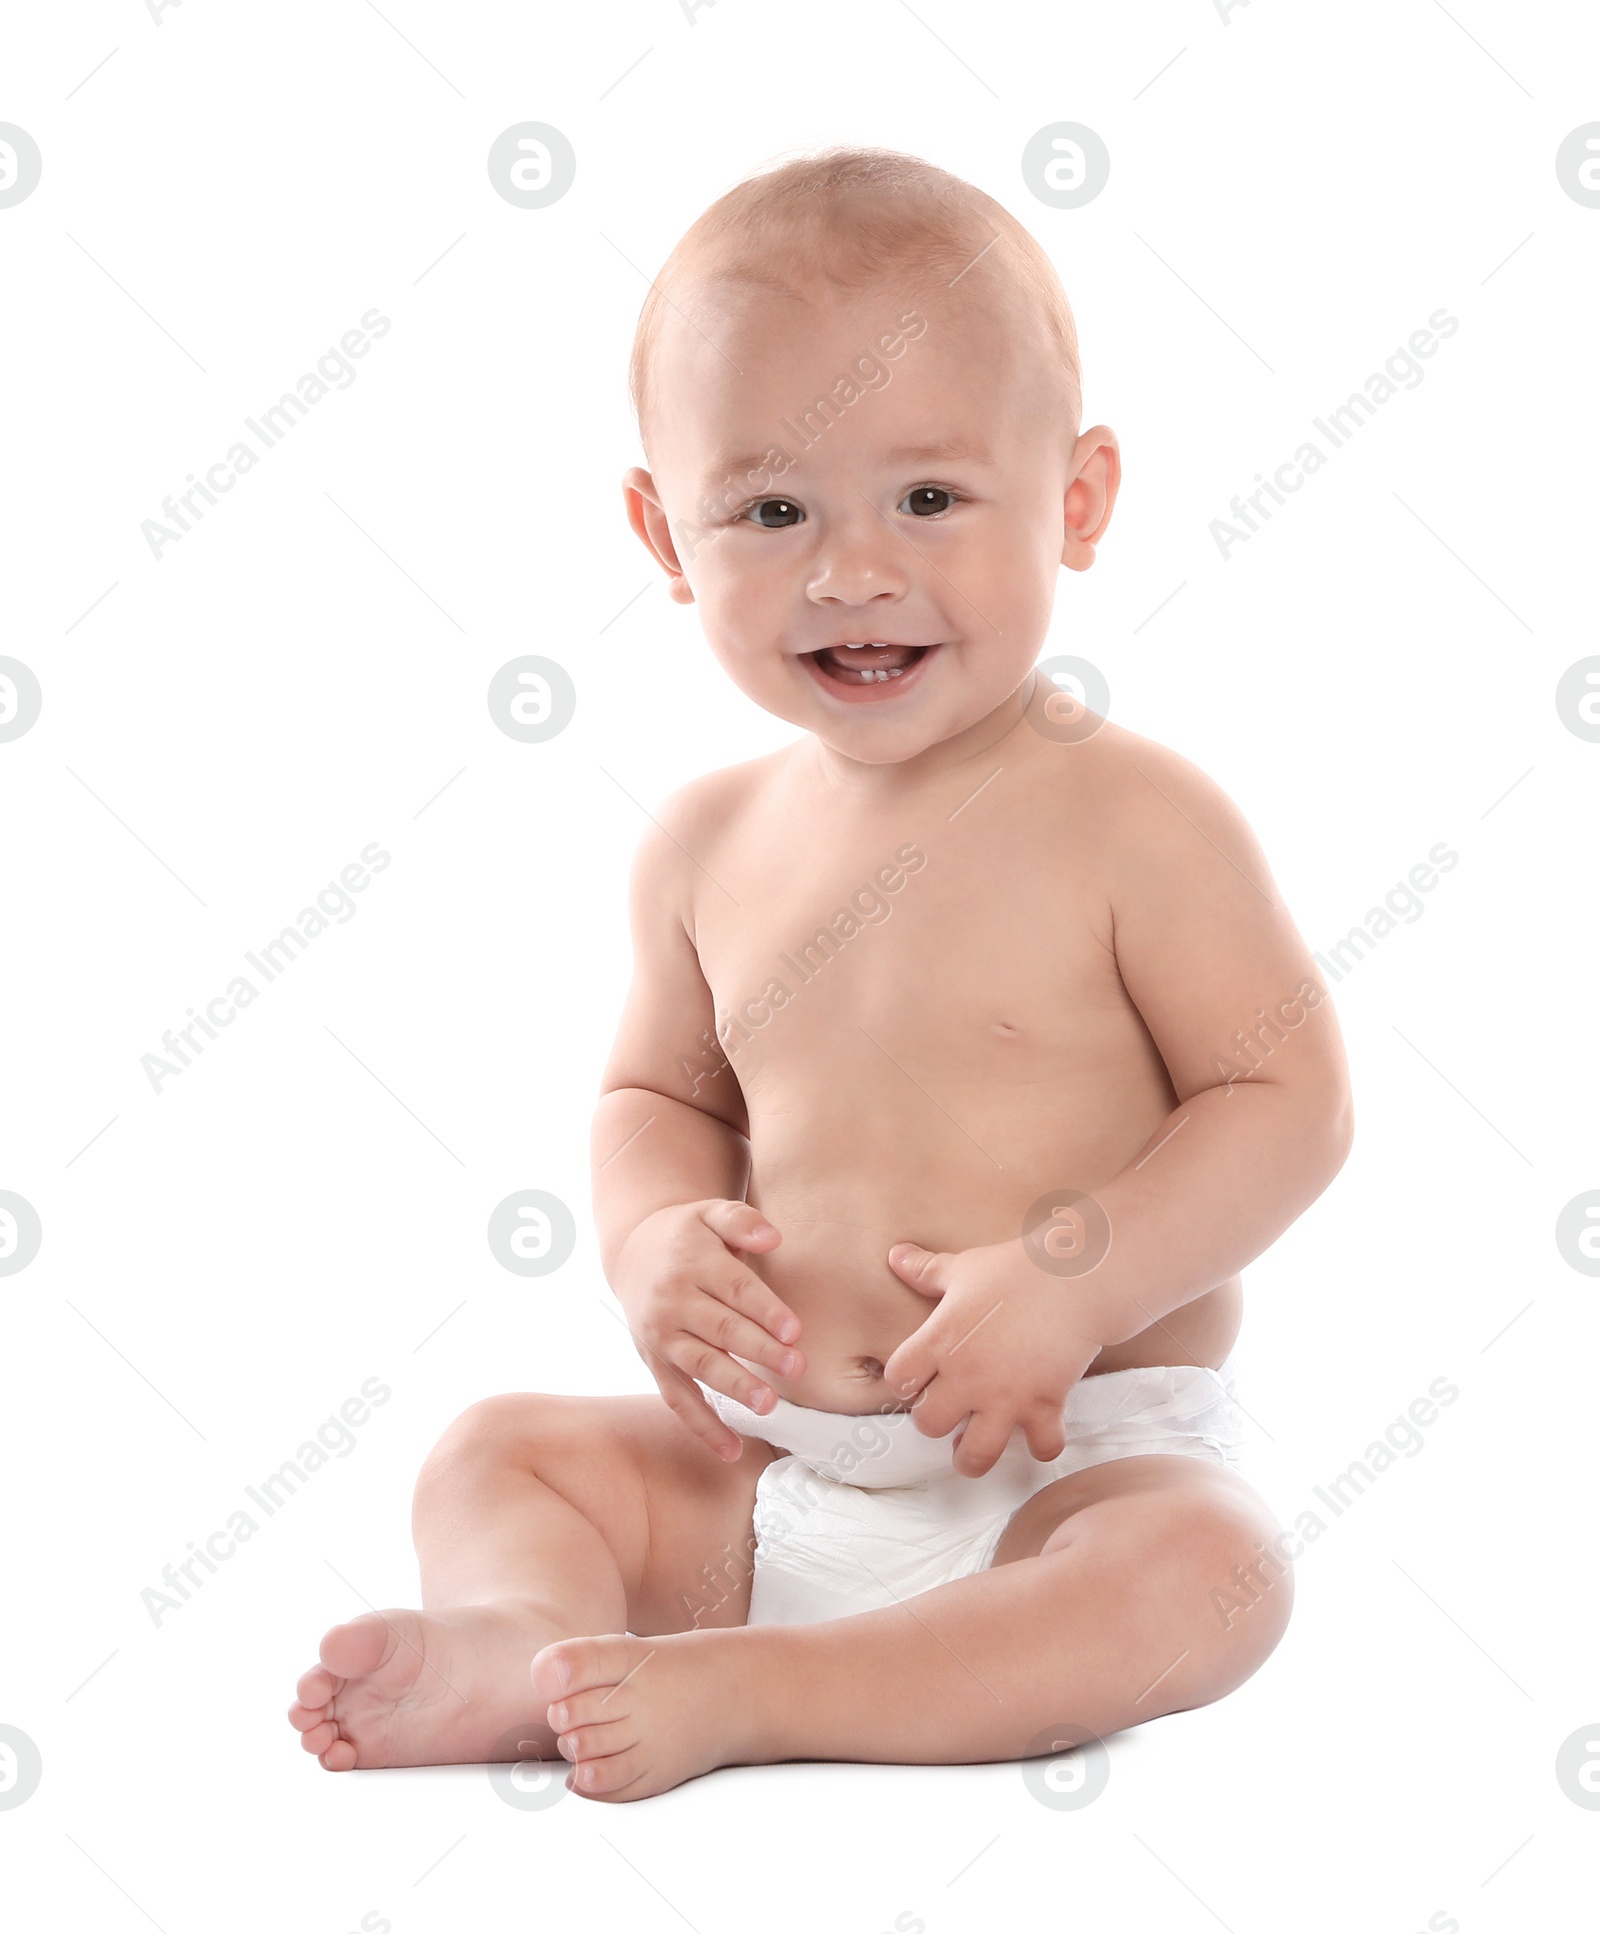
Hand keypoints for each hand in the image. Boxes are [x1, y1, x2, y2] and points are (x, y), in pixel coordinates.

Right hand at [612, 1200, 804, 1460]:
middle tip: (796, 1367)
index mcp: (693, 1262)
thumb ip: (743, 1220)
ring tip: (767, 1404)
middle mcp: (673, 1301)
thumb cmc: (687, 1234)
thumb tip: (774, 1238)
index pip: (734, 1288)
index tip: (795, 1330)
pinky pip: (677, 1399)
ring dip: (733, 1386)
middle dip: (759, 1350)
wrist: (633, 1251)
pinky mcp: (655, 1363)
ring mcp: (661, 1336)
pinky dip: (703, 1426)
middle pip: (720, 1329)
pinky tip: (732, 1449)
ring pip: (699, 1365)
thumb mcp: (710, 1212)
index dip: (765, 1310)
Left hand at [881, 1237, 1104, 1476]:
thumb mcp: (964, 1268)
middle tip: (949, 1412)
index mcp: (940, 1341)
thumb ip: (926, 1271)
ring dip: (973, 1456)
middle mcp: (967, 1376)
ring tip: (975, 1448)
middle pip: (928, 1425)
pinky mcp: (1045, 1406)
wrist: (1074, 1277)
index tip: (918, 1378)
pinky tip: (1037, 1433)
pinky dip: (1041, 1447)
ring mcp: (1006, 1396)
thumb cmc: (1015, 1269)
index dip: (905, 1381)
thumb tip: (895, 1255)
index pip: (898, 1380)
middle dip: (935, 1422)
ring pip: (975, 1455)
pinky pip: (1040, 1448)